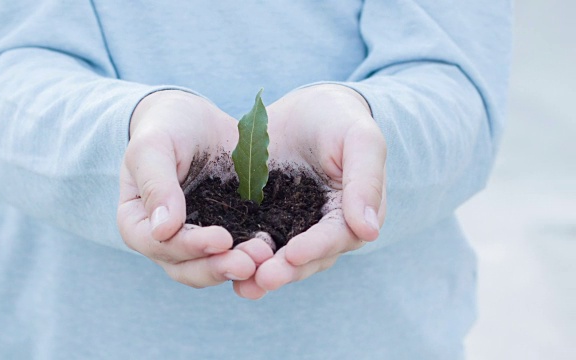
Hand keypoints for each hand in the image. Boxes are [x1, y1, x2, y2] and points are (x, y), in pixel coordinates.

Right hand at [117, 90, 257, 287]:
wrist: (195, 119)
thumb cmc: (167, 126)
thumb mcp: (155, 145)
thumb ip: (155, 184)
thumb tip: (162, 230)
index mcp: (137, 223)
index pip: (158, 245)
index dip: (189, 246)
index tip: (222, 238)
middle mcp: (164, 241)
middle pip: (186, 267)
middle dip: (218, 267)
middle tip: (250, 262)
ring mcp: (195, 242)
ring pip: (212, 268)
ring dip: (238, 267)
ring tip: (266, 258)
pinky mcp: (225, 236)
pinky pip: (237, 254)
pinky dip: (253, 257)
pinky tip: (275, 251)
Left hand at [233, 84, 386, 297]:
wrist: (304, 108)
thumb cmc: (339, 118)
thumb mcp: (359, 139)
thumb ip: (366, 180)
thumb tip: (369, 231)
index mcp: (350, 214)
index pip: (336, 237)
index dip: (317, 247)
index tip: (294, 254)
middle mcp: (322, 230)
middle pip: (307, 258)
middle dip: (285, 270)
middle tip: (262, 279)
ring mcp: (291, 228)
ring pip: (279, 258)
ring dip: (261, 273)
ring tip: (243, 286)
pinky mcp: (263, 221)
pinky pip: (253, 241)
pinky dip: (240, 254)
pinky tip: (220, 264)